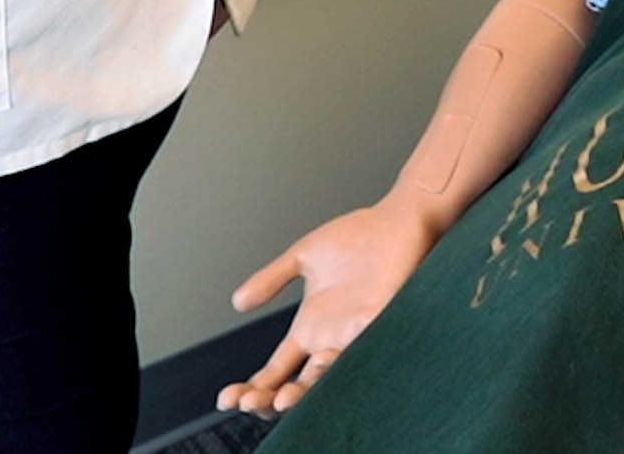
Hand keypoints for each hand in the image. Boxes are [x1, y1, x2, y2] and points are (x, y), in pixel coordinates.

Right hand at [217, 198, 443, 415]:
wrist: (397, 220)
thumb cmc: (356, 238)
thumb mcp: (303, 257)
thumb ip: (272, 279)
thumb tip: (236, 303)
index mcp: (310, 327)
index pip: (275, 369)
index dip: (252, 386)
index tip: (226, 398)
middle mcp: (331, 337)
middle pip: (296, 383)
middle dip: (270, 398)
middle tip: (247, 403)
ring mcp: (356, 333)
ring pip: (326, 377)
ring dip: (303, 391)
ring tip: (282, 399)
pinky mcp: (380, 320)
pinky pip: (363, 351)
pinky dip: (343, 366)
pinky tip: (323, 373)